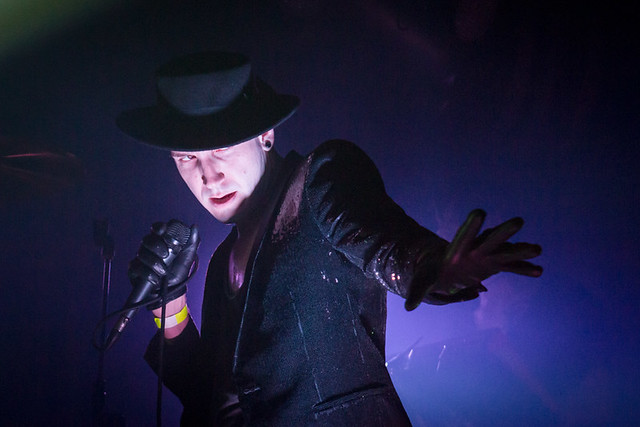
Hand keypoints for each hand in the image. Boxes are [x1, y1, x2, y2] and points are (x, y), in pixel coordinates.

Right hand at [128, 220, 199, 308]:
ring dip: (154, 263)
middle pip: (147, 239)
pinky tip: (155, 279)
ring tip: (164, 272)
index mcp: (162, 240)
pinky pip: (136, 267)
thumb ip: (192, 241)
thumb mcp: (188, 257)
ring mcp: (141, 257)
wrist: (171, 291)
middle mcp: (150, 247)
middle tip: (166, 255)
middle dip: (157, 246)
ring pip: (141, 253)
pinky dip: (148, 274)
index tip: (165, 232)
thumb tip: (194, 227)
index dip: (159, 227)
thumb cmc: (178, 271)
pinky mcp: (134, 269)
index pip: (157, 228)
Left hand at [405, 209, 541, 310]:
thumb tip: (408, 307)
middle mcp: (473, 250)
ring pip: (504, 251)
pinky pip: (510, 267)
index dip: (471, 226)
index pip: (463, 237)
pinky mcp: (492, 266)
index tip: (479, 211)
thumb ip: (416, 292)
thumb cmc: (429, 274)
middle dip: (503, 232)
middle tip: (519, 221)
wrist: (440, 270)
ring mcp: (485, 257)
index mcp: (456, 251)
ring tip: (538, 249)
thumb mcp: (421, 283)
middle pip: (489, 239)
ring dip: (520, 251)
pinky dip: (523, 269)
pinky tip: (539, 271)